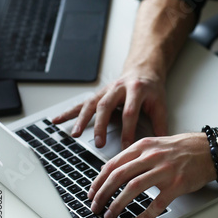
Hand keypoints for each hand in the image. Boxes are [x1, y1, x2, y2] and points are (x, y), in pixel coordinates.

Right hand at [52, 70, 167, 149]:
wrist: (143, 70)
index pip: (130, 112)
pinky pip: (82, 103)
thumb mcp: (160, 104)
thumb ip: (160, 124)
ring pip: (91, 104)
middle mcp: (118, 88)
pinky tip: (56, 120)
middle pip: (106, 106)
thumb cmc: (152, 88)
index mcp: (136, 89)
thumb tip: (161, 145)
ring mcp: (106, 90)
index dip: (128, 131)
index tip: (126, 148)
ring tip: (74, 134)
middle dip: (101, 125)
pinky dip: (69, 112)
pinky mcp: (98, 94)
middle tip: (99, 143)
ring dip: (81, 120)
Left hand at [88, 132, 214, 217]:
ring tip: (110, 215)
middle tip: (95, 207)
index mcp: (143, 146)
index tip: (91, 192)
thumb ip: (135, 156)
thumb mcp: (154, 145)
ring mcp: (164, 171)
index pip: (113, 164)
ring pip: (133, 188)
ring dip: (117, 204)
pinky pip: (156, 204)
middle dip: (103, 194)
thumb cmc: (182, 148)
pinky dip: (143, 217)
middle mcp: (151, 157)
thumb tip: (113, 171)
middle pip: (119, 176)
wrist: (208, 150)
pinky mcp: (176, 185)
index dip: (98, 180)